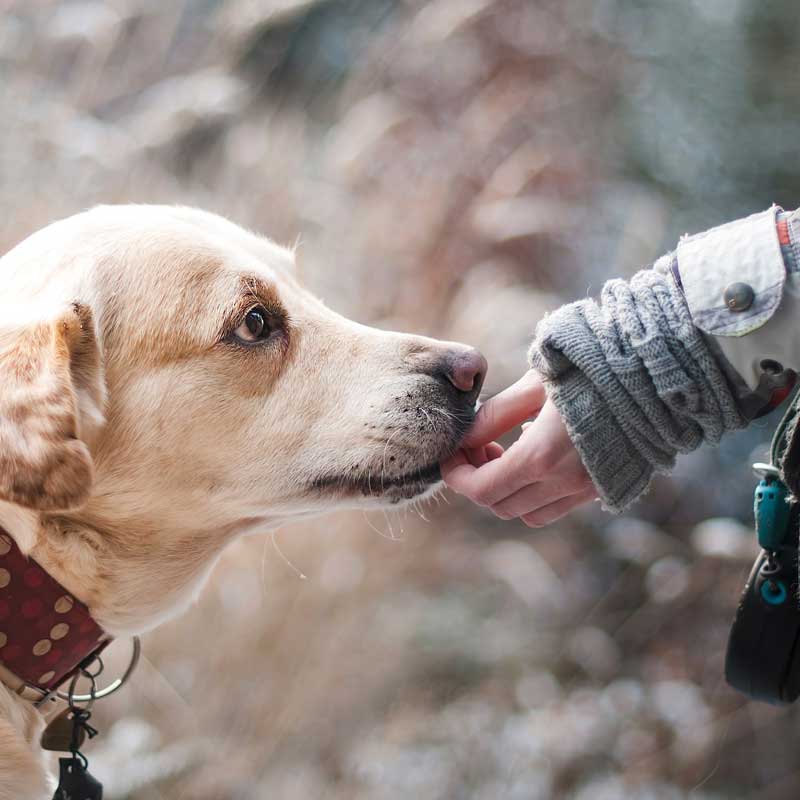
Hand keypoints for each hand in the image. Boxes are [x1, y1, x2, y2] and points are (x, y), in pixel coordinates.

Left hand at [441, 370, 596, 526]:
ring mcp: (587, 490)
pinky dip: (535, 493)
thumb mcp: (535, 384)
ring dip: (507, 491)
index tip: (451, 454)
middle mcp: (564, 483)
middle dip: (478, 480)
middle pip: (500, 505)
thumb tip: (465, 437)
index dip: (457, 475)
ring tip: (505, 452)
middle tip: (478, 446)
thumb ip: (495, 415)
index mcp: (542, 456)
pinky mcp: (604, 488)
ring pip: (528, 513)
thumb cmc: (591, 368)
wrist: (656, 374)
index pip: (481, 489)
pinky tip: (538, 455)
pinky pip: (556, 507)